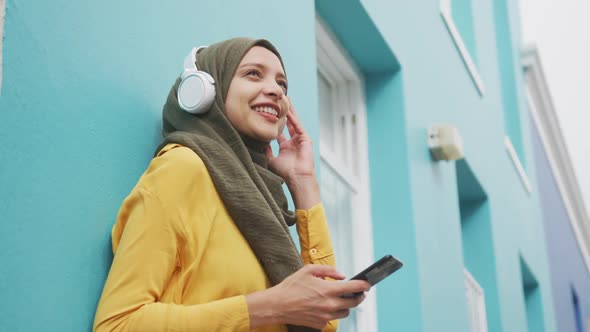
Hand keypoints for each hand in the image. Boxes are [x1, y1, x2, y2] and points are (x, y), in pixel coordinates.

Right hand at [246, 265, 369, 329]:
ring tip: (339, 298)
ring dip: (345, 305)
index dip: (364, 285)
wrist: (277, 305)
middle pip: (354, 302)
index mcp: (328, 290)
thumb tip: (341, 275)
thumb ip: (328, 270)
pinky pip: (332, 318)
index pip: (354, 288)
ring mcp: (326, 316)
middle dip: (358, 296)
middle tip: (358, 292)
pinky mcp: (320, 324)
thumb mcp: (309, 270)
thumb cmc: (291, 287)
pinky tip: (323, 306)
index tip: (367, 284)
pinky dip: (332, 312)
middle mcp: (330, 304)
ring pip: (345, 312)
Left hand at [265, 97, 315, 186]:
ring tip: (286, 100)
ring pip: (294, 122)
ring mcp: (300, 140)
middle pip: (288, 124)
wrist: (297, 178)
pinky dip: (293, 118)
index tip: (270, 115)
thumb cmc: (285, 172)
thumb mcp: (271, 160)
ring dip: (290, 111)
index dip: (276, 124)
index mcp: (286, 147)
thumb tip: (259, 144)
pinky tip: (288, 111)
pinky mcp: (305, 139)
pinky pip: (298, 126)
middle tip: (280, 101)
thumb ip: (266, 151)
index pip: (280, 132)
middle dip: (284, 113)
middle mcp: (294, 142)